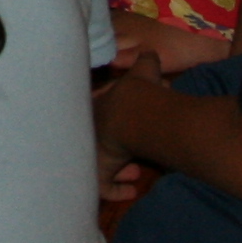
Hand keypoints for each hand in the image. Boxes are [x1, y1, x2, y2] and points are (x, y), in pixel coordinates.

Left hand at [90, 67, 152, 201]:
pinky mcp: (99, 174)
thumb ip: (146, 60)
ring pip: (99, 167)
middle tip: (133, 152)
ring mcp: (92, 155)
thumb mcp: (144, 69)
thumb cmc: (138, 92)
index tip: (129, 126)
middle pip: (97, 145)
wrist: (133, 112)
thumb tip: (150, 52)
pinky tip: (130, 190)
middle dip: (115, 149)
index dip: (113, 122)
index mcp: (97, 110)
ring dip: (119, 169)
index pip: (97, 118)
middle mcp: (91, 134)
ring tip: (135, 170)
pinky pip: (103, 187)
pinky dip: (116, 190)